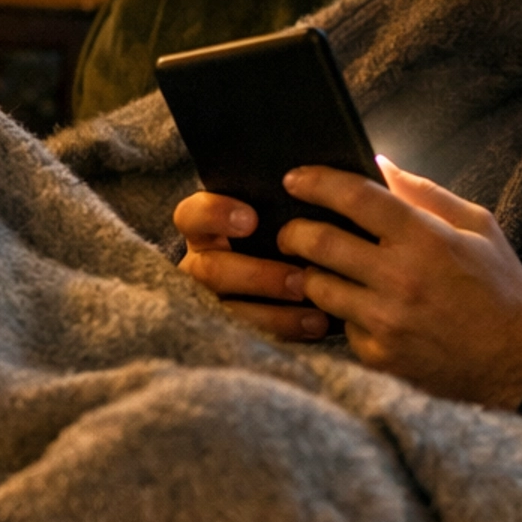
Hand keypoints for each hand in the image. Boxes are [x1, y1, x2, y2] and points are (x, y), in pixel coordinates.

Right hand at [174, 189, 331, 343]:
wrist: (285, 282)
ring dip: (274, 314)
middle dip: (257, 275)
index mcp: (206, 229)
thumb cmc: (282, 233)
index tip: (251, 220)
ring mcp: (209, 301)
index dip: (215, 215)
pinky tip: (317, 327)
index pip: (191, 216)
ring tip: (317, 316)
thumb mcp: (276, 215)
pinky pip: (248, 339)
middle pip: (211, 270)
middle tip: (298, 279)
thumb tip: (329, 182)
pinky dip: (284, 332)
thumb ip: (287, 202)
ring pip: (228, 311)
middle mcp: (200, 264)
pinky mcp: (227, 332)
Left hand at [278, 157, 521, 406]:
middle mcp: (400, 278)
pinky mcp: (379, 355)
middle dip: (293, 231)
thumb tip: (381, 165)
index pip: (354, 197)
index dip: (316, 181)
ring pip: (317, 286)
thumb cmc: (501, 290)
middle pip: (319, 242)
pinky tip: (358, 308)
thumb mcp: (479, 227)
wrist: (521, 365)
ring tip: (319, 268)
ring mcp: (386, 321)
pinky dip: (343, 313)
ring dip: (310, 273)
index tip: (295, 178)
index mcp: (426, 238)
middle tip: (291, 230)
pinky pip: (340, 325)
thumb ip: (426, 193)